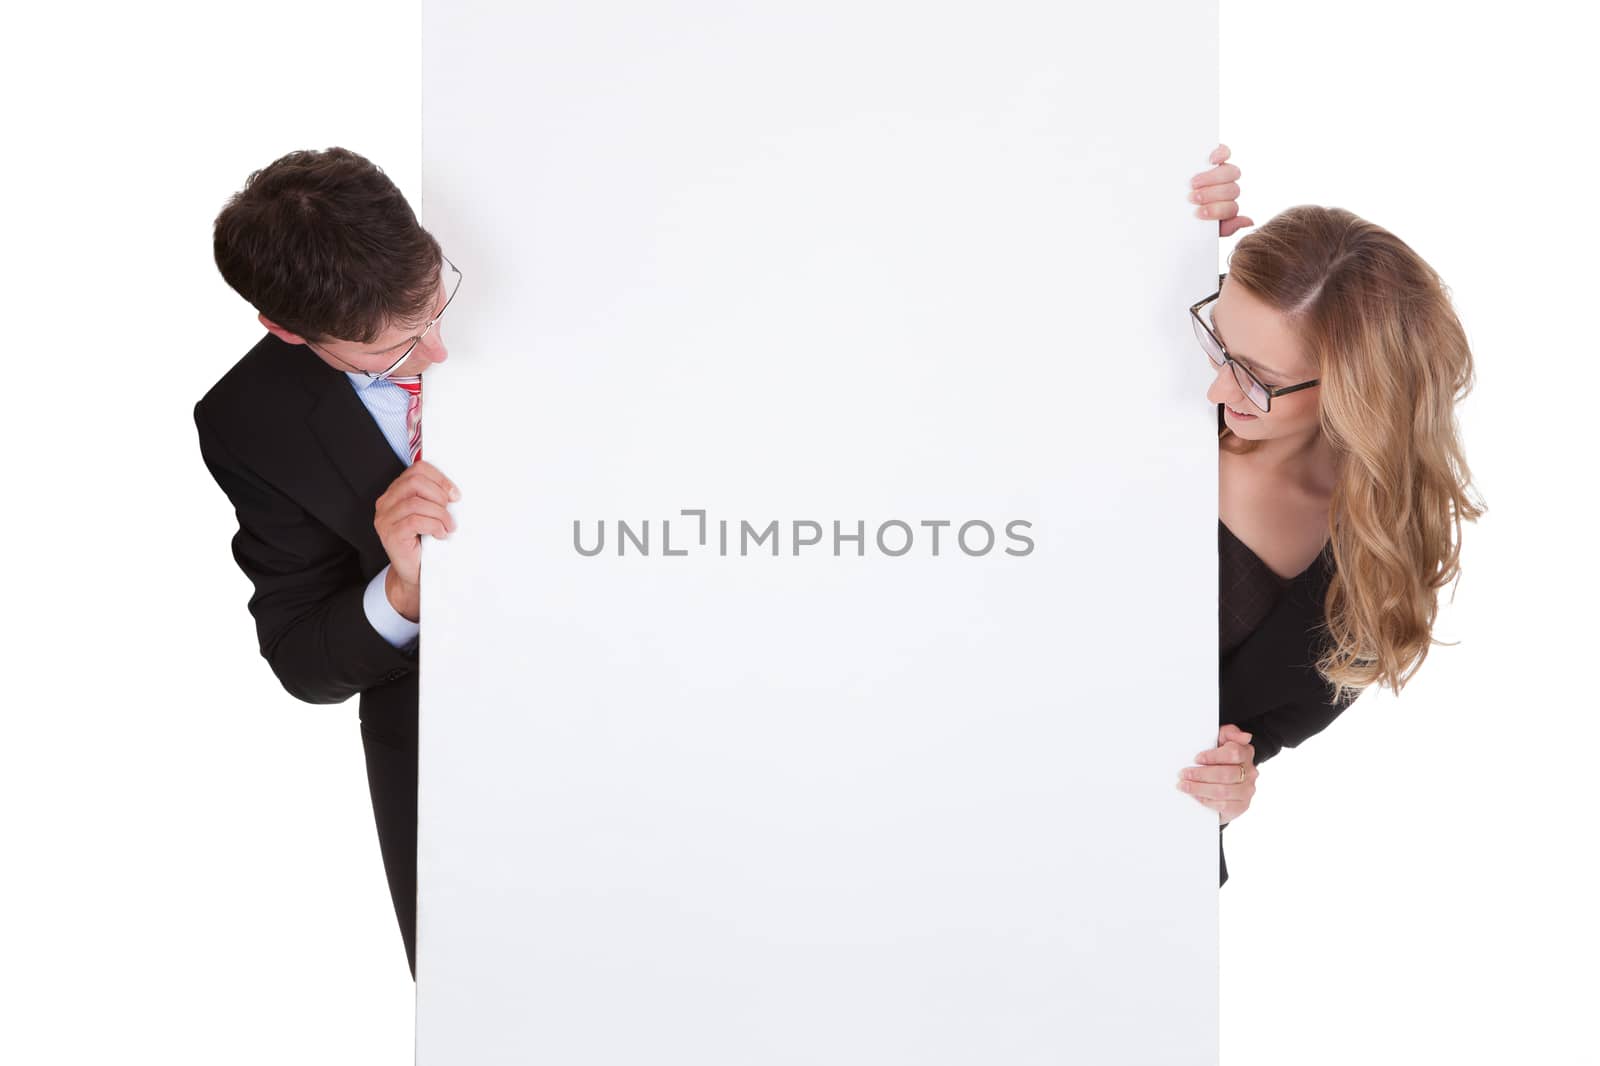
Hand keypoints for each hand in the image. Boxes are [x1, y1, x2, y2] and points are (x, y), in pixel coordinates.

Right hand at [374, 459, 460, 618]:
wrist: (415, 574)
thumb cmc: (425, 544)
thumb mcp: (431, 515)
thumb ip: (434, 498)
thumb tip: (455, 490)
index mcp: (396, 493)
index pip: (417, 470)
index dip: (439, 478)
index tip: (454, 494)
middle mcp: (386, 503)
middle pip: (415, 481)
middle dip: (439, 494)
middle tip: (450, 510)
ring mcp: (385, 519)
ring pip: (416, 502)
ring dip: (440, 514)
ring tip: (448, 526)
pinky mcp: (390, 534)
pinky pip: (415, 521)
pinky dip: (434, 525)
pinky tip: (440, 534)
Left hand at [1177, 723, 1256, 824]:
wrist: (1225, 779)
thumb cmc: (1220, 757)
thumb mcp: (1221, 740)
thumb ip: (1230, 733)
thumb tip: (1245, 736)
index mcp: (1246, 753)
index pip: (1233, 753)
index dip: (1213, 756)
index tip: (1196, 758)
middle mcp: (1250, 772)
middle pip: (1225, 774)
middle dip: (1200, 774)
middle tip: (1183, 774)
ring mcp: (1247, 790)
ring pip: (1223, 791)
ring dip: (1199, 788)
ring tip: (1184, 785)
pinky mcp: (1242, 805)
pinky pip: (1224, 805)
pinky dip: (1207, 800)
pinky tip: (1195, 795)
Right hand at [1189, 143, 1253, 237]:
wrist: (1160, 202)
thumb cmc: (1180, 216)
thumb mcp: (1197, 227)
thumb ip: (1224, 227)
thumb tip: (1249, 221)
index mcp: (1225, 207)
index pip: (1231, 209)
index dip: (1218, 210)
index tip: (1198, 213)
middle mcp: (1227, 189)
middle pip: (1232, 190)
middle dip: (1213, 195)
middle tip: (1193, 198)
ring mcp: (1222, 171)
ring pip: (1231, 172)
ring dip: (1213, 178)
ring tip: (1192, 183)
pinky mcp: (1214, 155)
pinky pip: (1225, 152)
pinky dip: (1221, 154)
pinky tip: (1211, 160)